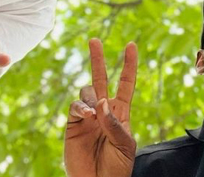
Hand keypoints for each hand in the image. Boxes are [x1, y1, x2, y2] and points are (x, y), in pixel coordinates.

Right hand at [65, 39, 137, 176]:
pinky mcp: (73, 125)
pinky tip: (88, 116)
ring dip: (92, 97)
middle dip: (98, 59)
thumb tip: (102, 102)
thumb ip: (114, 123)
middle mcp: (104, 110)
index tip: (131, 45)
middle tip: (94, 40)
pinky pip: (75, 107)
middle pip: (101, 78)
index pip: (126, 83)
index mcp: (121, 112)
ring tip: (95, 115)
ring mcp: (88, 116)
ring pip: (87, 91)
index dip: (129, 64)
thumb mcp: (124, 145)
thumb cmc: (116, 168)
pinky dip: (81, 107)